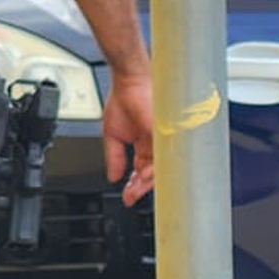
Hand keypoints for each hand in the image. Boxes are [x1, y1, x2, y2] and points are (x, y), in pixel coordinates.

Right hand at [102, 73, 154, 206]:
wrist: (129, 81)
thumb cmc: (124, 100)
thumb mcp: (112, 135)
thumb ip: (114, 157)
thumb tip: (112, 177)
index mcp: (144, 145)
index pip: (141, 171)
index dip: (134, 186)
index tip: (127, 197)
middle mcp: (156, 144)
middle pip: (152, 173)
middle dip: (140, 188)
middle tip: (131, 196)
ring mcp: (162, 141)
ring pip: (160, 168)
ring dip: (146, 182)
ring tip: (135, 187)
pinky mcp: (166, 135)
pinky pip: (164, 157)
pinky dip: (154, 169)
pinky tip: (144, 176)